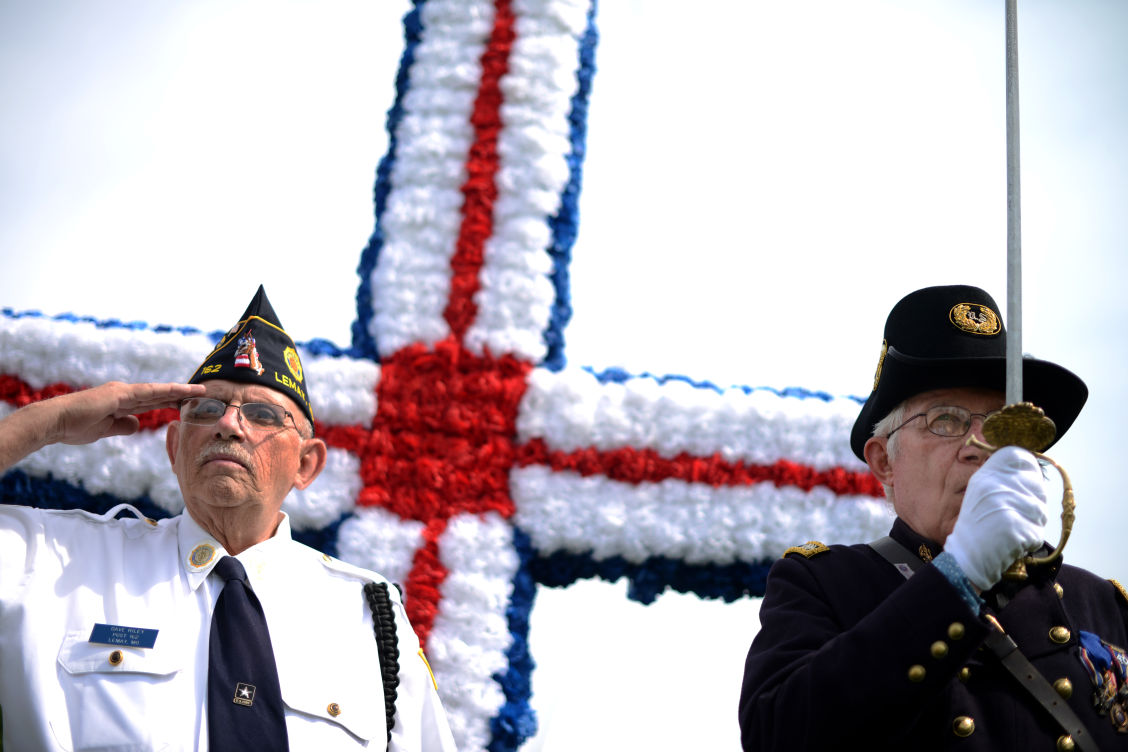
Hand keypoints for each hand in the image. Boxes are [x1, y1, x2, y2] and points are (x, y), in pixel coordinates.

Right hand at [0, 381, 205, 471]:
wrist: (54, 423)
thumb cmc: (74, 427)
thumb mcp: (105, 430)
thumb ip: (122, 426)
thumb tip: (138, 424)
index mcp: (121, 402)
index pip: (151, 401)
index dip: (170, 401)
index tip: (187, 403)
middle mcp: (124, 393)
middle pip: (158, 394)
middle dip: (180, 394)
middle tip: (202, 394)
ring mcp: (121, 392)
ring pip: (157, 391)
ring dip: (179, 391)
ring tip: (200, 391)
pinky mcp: (118, 394)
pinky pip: (147, 393)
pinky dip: (165, 392)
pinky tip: (180, 392)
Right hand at [944, 446, 1047, 590]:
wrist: (967, 556)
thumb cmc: (975, 525)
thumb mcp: (980, 491)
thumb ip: (1000, 475)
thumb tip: (1027, 464)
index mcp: (986, 476)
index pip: (1020, 456)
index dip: (1028, 466)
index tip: (1026, 478)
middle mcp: (998, 487)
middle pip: (1037, 484)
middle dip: (1032, 500)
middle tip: (1013, 513)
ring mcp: (1010, 508)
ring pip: (1041, 509)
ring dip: (1032, 521)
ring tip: (1010, 527)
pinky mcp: (1020, 529)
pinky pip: (1038, 531)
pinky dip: (1029, 538)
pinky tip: (1012, 540)